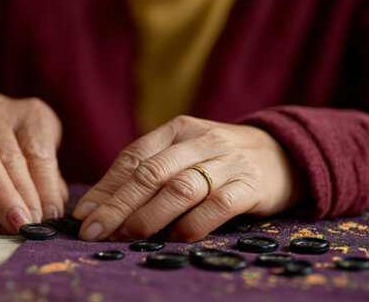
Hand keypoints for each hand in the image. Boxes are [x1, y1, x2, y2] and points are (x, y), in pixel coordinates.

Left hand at [72, 116, 303, 241]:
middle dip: (117, 205)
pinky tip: (176, 237)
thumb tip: (99, 207)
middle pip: (150, 173)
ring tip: (128, 235)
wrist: (285, 152)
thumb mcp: (184, 155)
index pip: (132, 158)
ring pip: (180, 187)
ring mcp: (226, 161)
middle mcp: (199, 141)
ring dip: (149, 215)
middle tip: (94, 230)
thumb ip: (148, 173)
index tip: (83, 214)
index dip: (105, 188)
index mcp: (176, 131)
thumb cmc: (220, 160)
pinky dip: (193, 223)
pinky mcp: (251, 184)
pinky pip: (218, 204)